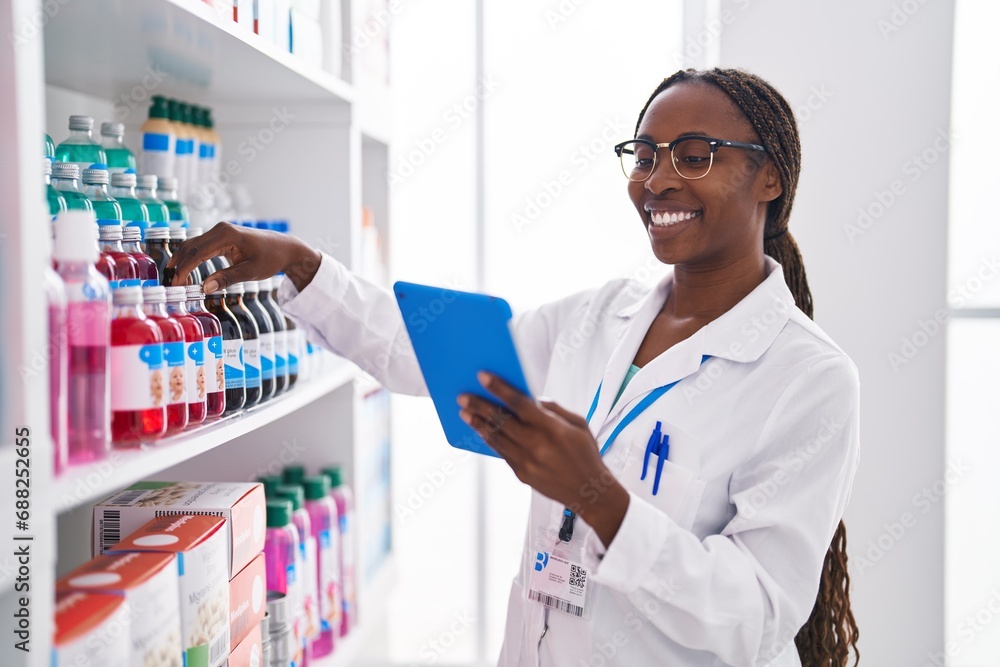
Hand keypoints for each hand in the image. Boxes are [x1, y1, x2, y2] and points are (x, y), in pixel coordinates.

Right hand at [166, 222, 322, 293]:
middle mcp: (220, 229)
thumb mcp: (250, 272)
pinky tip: (185, 272)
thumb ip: (226, 279)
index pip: (197, 253)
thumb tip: (204, 288)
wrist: (285, 248)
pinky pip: (200, 246)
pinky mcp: (221, 236)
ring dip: (182, 262)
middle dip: (178, 266)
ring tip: (175, 280)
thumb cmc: (271, 259)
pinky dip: (191, 258)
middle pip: (190, 247)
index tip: (176, 285)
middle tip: (170, 286)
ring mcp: (220, 231)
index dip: (184, 270)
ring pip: (192, 246)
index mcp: (226, 235)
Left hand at [458, 372, 629, 546]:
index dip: (499, 388)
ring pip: (496, 438)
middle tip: (463, 397)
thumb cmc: (585, 454)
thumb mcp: (579, 424)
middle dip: (479, 406)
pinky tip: (481, 431)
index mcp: (552, 429)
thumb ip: (554, 409)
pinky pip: (501, 453)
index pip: (519, 404)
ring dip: (478, 424)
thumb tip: (532, 399)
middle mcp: (536, 445)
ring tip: (464, 413)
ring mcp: (527, 462)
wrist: (589, 492)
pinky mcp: (522, 475)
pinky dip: (490, 440)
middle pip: (501, 421)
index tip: (482, 377)